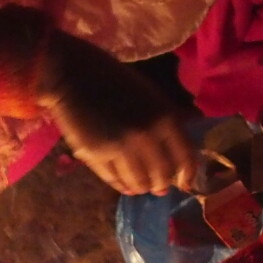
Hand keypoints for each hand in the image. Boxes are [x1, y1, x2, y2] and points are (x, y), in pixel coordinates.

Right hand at [39, 34, 195, 195]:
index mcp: (164, 117)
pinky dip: (121, 184)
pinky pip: (114, 180)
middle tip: (158, 187)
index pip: (185, 157)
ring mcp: (120, 147)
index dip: (187, 175)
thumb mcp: (150, 94)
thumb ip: (170, 116)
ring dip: (141, 187)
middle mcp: (146, 135)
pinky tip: (124, 184)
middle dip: (161, 184)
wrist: (72, 75)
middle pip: (162, 175)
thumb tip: (190, 134)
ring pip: (138, 182)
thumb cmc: (114, 80)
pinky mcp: (96, 155)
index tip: (184, 183)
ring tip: (140, 186)